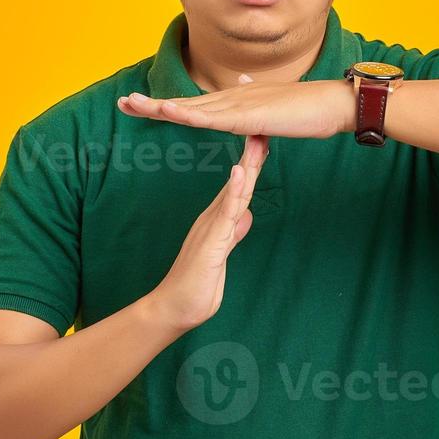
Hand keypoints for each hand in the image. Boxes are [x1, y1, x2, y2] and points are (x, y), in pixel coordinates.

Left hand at [118, 78, 354, 138]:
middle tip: (121, 104)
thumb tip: (242, 94)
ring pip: (192, 107)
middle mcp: (230, 98)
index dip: (164, 106)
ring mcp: (238, 105)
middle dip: (151, 104)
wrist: (330, 104)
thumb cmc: (306, 110)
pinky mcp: (248, 116)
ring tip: (133, 104)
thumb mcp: (272, 110)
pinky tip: (170, 113)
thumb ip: (254, 106)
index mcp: (234, 101)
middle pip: (184, 103)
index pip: (192, 106)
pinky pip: (213, 118)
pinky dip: (189, 115)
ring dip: (161, 106)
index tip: (139, 106)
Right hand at [148, 134, 268, 330]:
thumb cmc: (196, 286)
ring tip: (257, 141)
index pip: (239, 189)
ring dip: (247, 166)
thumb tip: (245, 216)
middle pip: (239, 184)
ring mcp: (212, 228)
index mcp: (217, 222)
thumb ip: (232, 234)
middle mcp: (213, 219)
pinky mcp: (212, 241)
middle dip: (252, 157)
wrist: (174, 308)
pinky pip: (225, 211)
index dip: (252, 167)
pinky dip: (235, 190)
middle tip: (263, 129)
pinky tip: (240, 171)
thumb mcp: (221, 255)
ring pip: (234, 191)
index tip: (263, 144)